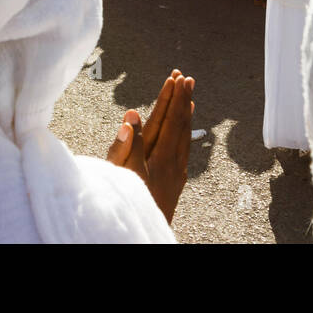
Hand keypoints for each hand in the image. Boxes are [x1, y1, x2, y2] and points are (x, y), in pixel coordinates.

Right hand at [105, 70, 194, 223]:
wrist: (145, 235)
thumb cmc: (130, 202)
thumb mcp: (122, 174)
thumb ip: (127, 145)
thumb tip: (132, 116)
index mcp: (159, 156)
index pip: (168, 119)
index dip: (172, 97)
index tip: (176, 78)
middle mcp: (173, 161)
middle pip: (180, 123)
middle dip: (183, 98)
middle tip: (186, 77)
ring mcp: (177, 171)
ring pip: (185, 135)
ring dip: (187, 112)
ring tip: (190, 95)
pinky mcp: (176, 179)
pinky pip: (185, 148)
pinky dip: (186, 132)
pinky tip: (186, 129)